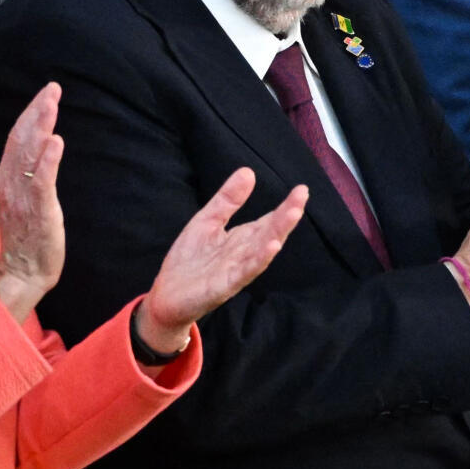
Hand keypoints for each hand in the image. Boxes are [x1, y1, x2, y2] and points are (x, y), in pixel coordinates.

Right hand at [0, 84, 67, 319]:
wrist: (15, 281)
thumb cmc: (18, 244)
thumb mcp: (17, 205)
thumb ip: (20, 179)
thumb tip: (29, 155)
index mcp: (6, 181)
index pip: (16, 140)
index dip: (30, 115)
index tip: (45, 93)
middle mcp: (10, 185)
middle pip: (22, 141)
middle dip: (37, 113)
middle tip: (52, 89)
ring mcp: (22, 199)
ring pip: (30, 156)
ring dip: (41, 128)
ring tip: (52, 104)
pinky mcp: (37, 214)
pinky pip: (42, 184)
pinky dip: (48, 162)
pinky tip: (55, 143)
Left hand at [138, 168, 307, 355]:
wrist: (166, 297)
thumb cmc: (189, 261)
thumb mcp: (207, 221)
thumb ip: (227, 200)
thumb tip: (248, 171)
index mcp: (242, 239)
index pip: (268, 220)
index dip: (285, 206)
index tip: (301, 189)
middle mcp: (244, 254)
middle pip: (270, 232)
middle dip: (287, 215)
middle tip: (302, 195)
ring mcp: (236, 270)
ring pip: (262, 249)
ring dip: (278, 232)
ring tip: (293, 213)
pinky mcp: (224, 286)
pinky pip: (244, 272)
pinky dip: (259, 259)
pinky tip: (271, 246)